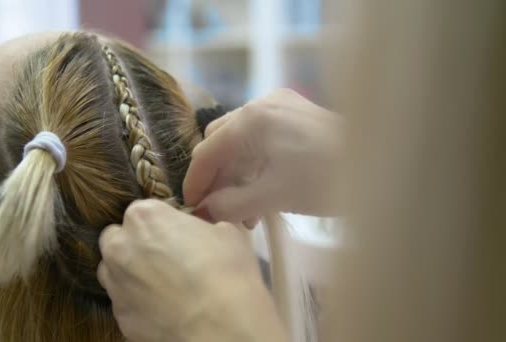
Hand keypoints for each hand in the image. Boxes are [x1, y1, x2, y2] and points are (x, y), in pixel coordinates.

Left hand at [98, 200, 286, 341]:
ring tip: (163, 284)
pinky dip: (138, 302)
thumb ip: (202, 225)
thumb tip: (201, 230)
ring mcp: (116, 284)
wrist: (222, 328)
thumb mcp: (226, 232)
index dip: (163, 222)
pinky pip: (124, 302)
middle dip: (137, 243)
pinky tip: (163, 308)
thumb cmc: (227, 272)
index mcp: (144, 217)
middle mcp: (120, 247)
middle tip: (166, 257)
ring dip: (131, 272)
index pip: (144, 210)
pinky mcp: (120, 317)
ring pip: (114, 270)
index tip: (178, 234)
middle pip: (119, 237)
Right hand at [184, 88, 340, 222]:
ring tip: (245, 212)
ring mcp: (282, 107)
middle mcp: (263, 104)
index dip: (195, 180)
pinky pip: (262, 140)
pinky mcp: (297, 117)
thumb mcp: (274, 196)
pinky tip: (262, 193)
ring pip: (242, 142)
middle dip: (217, 176)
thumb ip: (232, 204)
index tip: (190, 205)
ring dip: (237, 174)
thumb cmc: (327, 180)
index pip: (208, 150)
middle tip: (219, 207)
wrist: (385, 165)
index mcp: (253, 119)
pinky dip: (256, 165)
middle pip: (221, 141)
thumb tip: (204, 211)